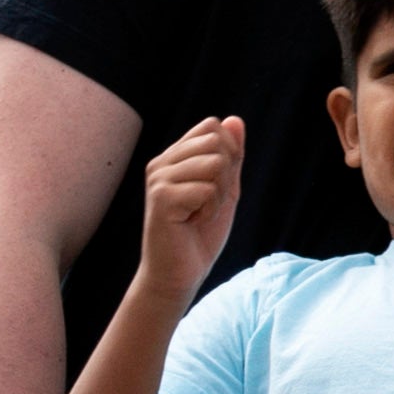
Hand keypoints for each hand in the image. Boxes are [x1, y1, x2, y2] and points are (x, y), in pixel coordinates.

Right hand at [134, 116, 241, 295]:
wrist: (178, 273)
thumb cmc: (199, 234)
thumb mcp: (225, 189)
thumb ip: (231, 156)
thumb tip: (235, 120)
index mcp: (174, 157)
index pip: (213, 126)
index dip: (229, 153)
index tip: (216, 185)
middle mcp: (162, 163)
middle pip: (217, 140)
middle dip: (227, 175)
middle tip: (209, 203)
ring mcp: (158, 178)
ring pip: (216, 163)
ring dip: (219, 195)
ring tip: (200, 213)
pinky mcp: (161, 197)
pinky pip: (208, 188)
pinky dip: (211, 210)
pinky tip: (192, 222)